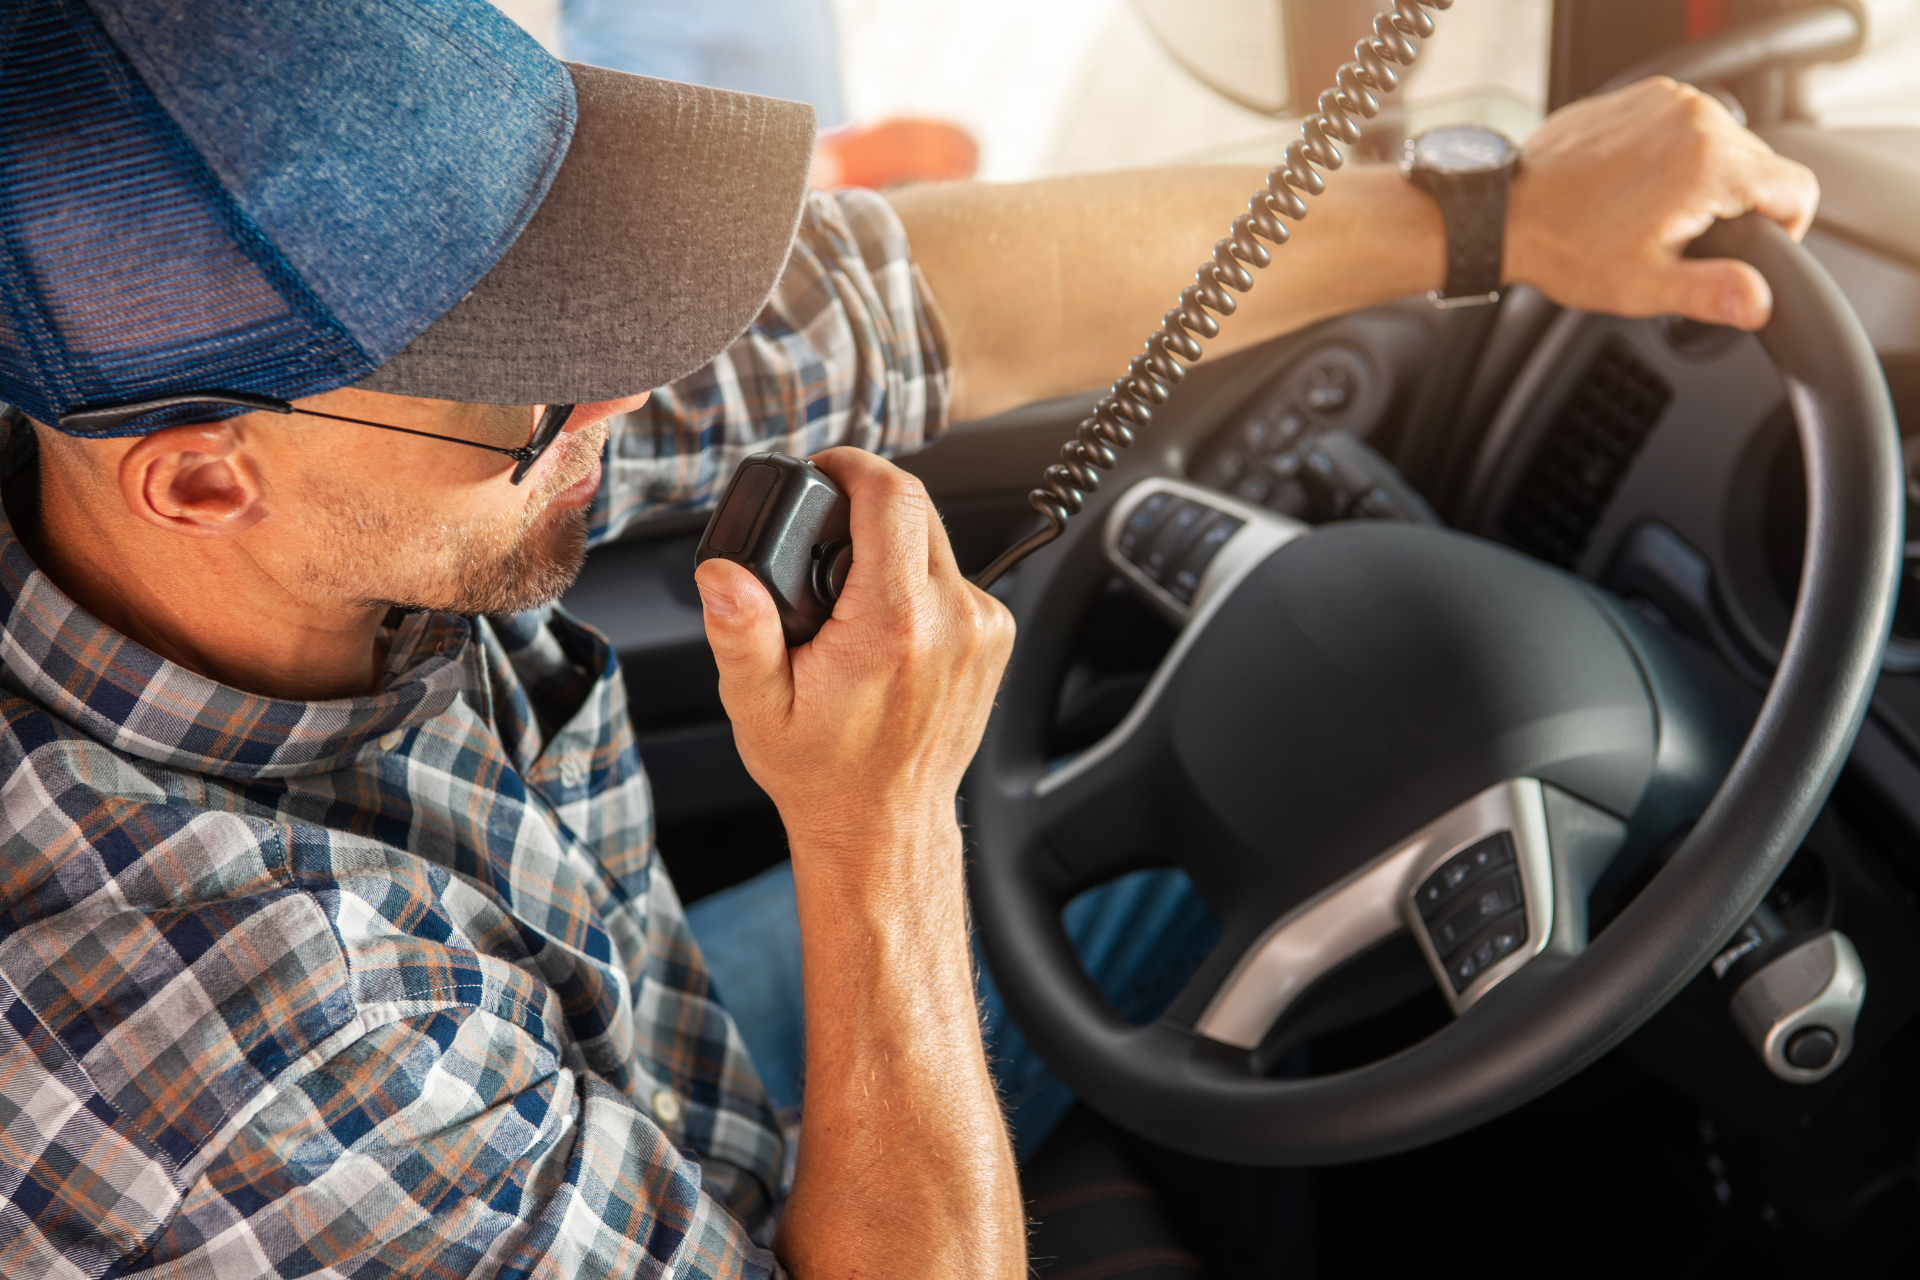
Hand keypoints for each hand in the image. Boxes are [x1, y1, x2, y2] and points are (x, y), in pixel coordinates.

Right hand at [693, 448, 1014, 863]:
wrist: (883, 825)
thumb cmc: (823, 773)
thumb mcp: (758, 707)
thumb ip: (739, 632)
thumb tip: (722, 573)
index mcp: (892, 624)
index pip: (892, 497)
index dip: (854, 466)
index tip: (825, 470)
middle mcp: (952, 619)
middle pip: (917, 509)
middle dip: (866, 509)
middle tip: (821, 536)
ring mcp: (983, 628)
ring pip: (937, 542)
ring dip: (893, 549)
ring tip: (850, 597)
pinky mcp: (995, 637)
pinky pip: (955, 578)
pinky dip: (918, 584)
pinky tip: (886, 625)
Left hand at [1506, 76, 1819, 330]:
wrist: (1505, 212)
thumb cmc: (1564, 247)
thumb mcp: (1645, 286)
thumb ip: (1712, 292)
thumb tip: (1759, 302)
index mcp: (1710, 163)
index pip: (1798, 189)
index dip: (1786, 228)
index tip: (1750, 249)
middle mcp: (1697, 118)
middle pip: (1761, 167)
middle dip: (1737, 207)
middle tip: (1683, 239)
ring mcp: (1669, 101)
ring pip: (1727, 144)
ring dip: (1706, 180)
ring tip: (1655, 214)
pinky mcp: (1644, 96)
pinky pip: (1688, 126)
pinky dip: (1676, 154)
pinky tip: (1638, 187)